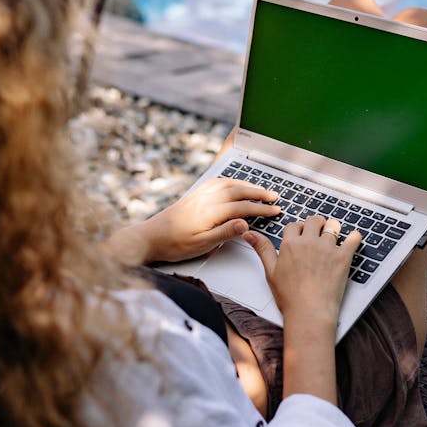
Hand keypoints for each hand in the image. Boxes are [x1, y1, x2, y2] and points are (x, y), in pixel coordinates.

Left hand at [106, 178, 280, 264]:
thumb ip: (225, 233)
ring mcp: (199, 194)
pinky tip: (235, 184)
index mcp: (210, 212)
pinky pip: (217, 182)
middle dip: (259, 193)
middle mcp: (206, 199)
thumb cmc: (175, 244)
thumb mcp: (202, 245)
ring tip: (260, 190)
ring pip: (229, 184)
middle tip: (274, 197)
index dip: (261, 208)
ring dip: (247, 185)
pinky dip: (231, 181)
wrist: (150, 237)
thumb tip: (245, 224)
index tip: (275, 210)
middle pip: (238, 191)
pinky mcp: (194, 194)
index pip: (243, 207)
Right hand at [244, 216, 362, 404]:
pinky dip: (354, 237)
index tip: (301, 236)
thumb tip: (248, 233)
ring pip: (333, 226)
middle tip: (317, 234)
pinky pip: (354, 238)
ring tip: (333, 238)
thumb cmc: (290, 297)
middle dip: (316, 225)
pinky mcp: (344, 257)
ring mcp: (328, 248)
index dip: (298, 229)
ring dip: (333, 229)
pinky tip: (352, 240)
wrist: (310, 313)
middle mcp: (309, 242)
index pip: (294, 225)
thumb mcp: (270, 272)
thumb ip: (262, 249)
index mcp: (290, 244)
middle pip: (314, 220)